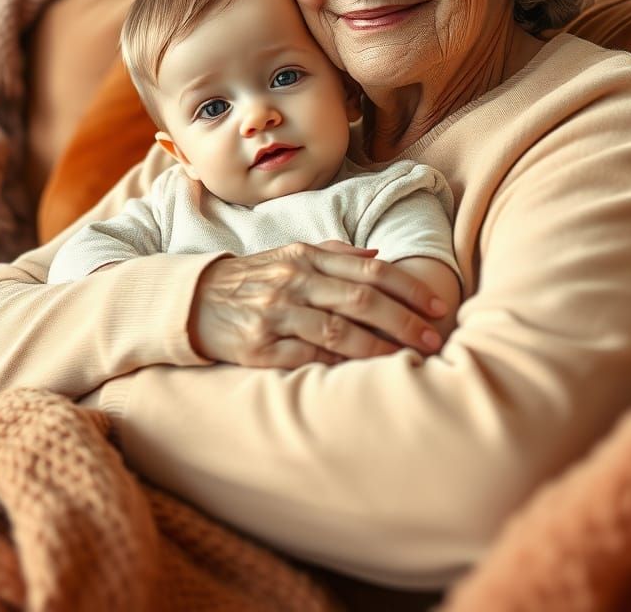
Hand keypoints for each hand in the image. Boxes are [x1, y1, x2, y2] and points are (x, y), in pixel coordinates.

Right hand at [189, 242, 448, 368]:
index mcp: (306, 257)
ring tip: (407, 359)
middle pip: (361, 300)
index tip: (436, 306)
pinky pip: (307, 359)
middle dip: (403, 321)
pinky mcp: (259, 347)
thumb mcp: (290, 255)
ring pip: (338, 332)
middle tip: (432, 338)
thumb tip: (380, 256)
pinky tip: (363, 376)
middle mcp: (294, 282)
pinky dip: (338, 367)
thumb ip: (335, 253)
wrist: (194, 299)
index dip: (408, 288)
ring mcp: (276, 314)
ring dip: (379, 348)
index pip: (370, 270)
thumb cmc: (253, 278)